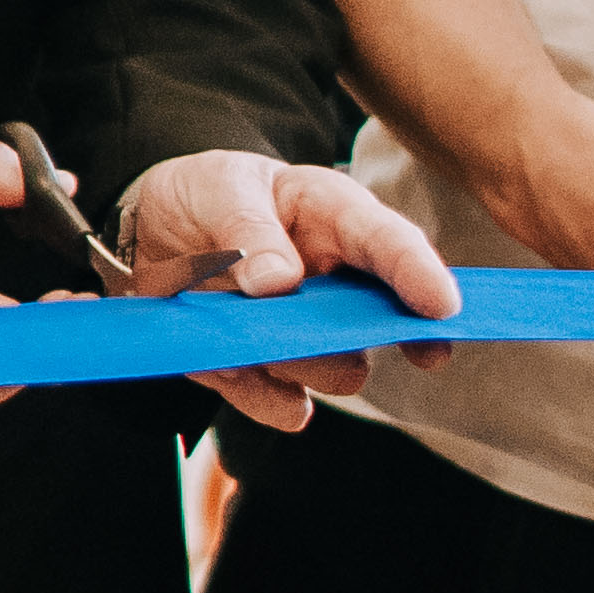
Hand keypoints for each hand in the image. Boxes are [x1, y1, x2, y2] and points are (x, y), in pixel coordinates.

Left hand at [116, 151, 464, 431]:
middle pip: (378, 327)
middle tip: (303, 322)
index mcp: (338, 218)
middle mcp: (340, 283)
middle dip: (352, 334)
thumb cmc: (206, 194)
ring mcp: (311, 333)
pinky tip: (224, 365)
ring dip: (293, 359)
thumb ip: (247, 227)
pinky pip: (285, 405)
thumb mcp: (220, 187)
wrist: (151, 230)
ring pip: (339, 373)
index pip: (391, 245)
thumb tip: (280, 280)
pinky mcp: (271, 372)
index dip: (421, 276)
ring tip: (233, 322)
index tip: (442, 307)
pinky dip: (256, 394)